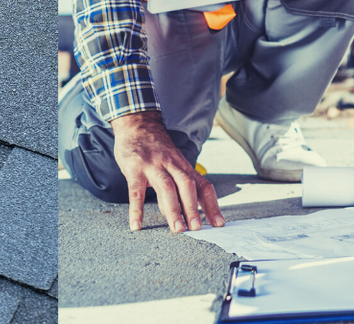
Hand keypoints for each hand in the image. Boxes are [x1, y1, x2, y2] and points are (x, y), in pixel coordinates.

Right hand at [112, 112, 224, 231]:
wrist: (136, 123)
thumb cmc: (155, 147)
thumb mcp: (172, 161)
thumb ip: (177, 183)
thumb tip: (182, 211)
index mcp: (183, 166)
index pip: (203, 186)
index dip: (212, 205)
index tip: (219, 224)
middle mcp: (171, 165)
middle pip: (187, 186)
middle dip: (193, 208)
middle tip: (196, 229)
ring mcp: (152, 166)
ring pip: (166, 188)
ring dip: (173, 209)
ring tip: (177, 229)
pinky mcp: (134, 168)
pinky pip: (136, 191)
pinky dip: (137, 209)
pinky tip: (136, 224)